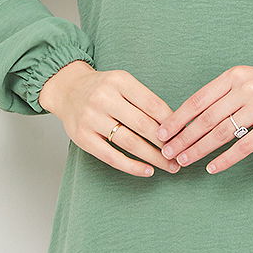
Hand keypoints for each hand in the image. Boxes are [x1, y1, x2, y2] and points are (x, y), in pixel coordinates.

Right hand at [38, 61, 181, 178]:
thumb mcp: (123, 83)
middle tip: (182, 154)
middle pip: (143, 125)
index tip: (185, 135)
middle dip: (166, 143)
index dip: (172, 122)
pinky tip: (147, 171)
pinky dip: (132, 166)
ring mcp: (91, 118)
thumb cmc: (102, 88)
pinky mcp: (82, 137)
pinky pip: (111, 156)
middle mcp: (104, 98)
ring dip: (154, 157)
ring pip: (130, 142)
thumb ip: (145, 100)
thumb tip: (175, 125)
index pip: (153, 104)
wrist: (67, 90)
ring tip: (170, 165)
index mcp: (119, 81)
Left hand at [156, 65, 252, 174]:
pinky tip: (212, 168)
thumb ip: (224, 93)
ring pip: (221, 133)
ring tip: (183, 161)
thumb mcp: (248, 79)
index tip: (162, 132)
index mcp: (235, 76)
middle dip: (183, 138)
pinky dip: (226, 159)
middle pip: (206, 118)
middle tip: (167, 152)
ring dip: (199, 149)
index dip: (178, 118)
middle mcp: (246, 89)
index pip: (198, 100)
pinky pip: (245, 146)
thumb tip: (192, 116)